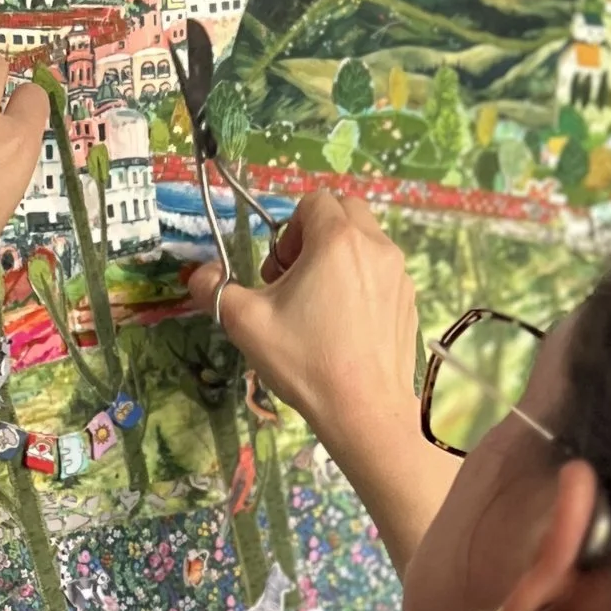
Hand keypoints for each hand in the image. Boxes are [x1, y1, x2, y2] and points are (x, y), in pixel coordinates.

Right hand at [186, 189, 423, 451]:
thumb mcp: (246, 324)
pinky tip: (345, 325)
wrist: (364, 409)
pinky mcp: (409, 299)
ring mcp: (398, 273)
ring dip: (339, 257)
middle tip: (297, 279)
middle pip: (345, 211)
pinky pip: (382, 271)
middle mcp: (375, 246)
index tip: (280, 271)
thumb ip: (215, 289)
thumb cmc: (306, 362)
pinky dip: (361, 282)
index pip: (314, 201)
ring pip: (366, 241)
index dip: (289, 229)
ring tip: (320, 304)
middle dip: (316, 234)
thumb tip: (200, 275)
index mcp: (337, 240)